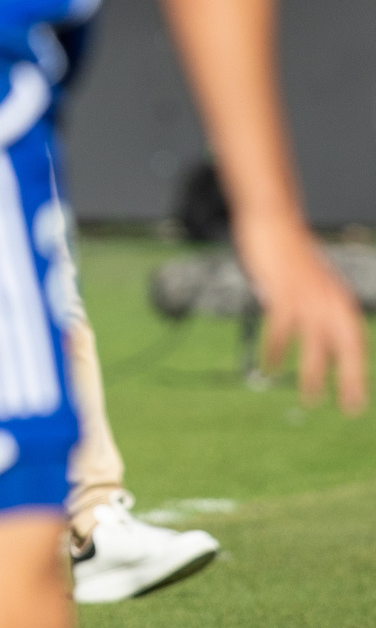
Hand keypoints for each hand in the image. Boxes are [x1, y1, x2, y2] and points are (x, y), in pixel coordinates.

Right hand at [235, 214, 367, 412]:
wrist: (273, 219)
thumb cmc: (285, 251)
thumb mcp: (306, 281)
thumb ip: (310, 303)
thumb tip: (303, 328)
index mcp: (338, 298)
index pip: (355, 342)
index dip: (356, 371)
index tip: (356, 400)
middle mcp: (329, 299)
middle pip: (346, 347)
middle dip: (349, 379)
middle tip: (351, 408)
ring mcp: (307, 296)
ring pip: (317, 343)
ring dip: (315, 373)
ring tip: (311, 398)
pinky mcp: (284, 292)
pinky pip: (283, 328)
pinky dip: (278, 349)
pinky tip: (270, 365)